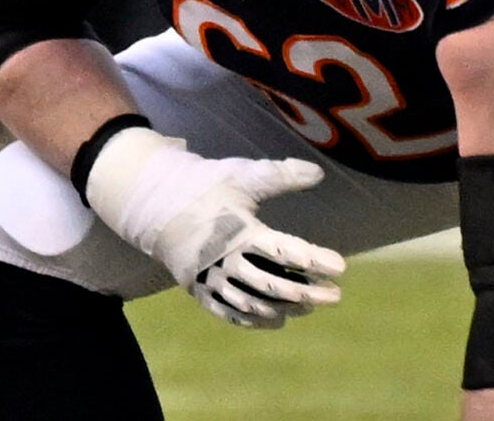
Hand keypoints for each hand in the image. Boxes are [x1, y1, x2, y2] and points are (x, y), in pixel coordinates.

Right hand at [82, 127, 345, 327]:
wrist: (153, 202)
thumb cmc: (203, 185)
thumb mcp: (240, 175)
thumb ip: (279, 175)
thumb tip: (319, 172)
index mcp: (239, 231)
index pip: (285, 252)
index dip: (315, 260)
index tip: (341, 266)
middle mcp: (225, 259)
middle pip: (274, 287)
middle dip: (308, 294)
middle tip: (335, 296)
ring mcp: (210, 277)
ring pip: (254, 305)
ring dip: (286, 310)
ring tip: (310, 307)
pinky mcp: (198, 288)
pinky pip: (229, 313)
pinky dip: (254, 321)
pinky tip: (277, 320)